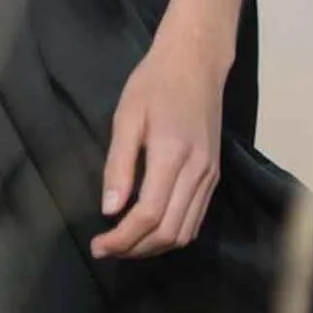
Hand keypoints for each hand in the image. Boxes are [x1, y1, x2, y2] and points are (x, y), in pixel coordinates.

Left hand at [90, 28, 226, 259]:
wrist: (196, 62)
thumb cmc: (154, 83)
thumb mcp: (127, 117)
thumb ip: (119, 165)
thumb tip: (110, 210)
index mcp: (172, 155)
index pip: (148, 214)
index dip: (122, 238)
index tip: (98, 245)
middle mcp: (197, 171)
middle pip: (168, 231)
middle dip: (135, 248)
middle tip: (106, 250)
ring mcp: (210, 175)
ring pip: (185, 231)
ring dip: (154, 247)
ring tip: (125, 245)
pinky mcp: (214, 175)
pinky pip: (196, 218)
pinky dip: (173, 234)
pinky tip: (150, 231)